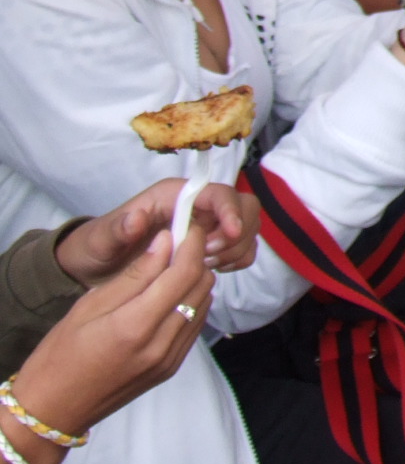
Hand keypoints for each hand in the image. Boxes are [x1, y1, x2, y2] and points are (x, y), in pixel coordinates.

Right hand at [8, 224, 215, 442]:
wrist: (55, 409)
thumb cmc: (60, 354)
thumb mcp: (89, 305)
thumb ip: (134, 274)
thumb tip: (166, 241)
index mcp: (135, 325)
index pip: (184, 273)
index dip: (191, 243)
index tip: (187, 226)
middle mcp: (161, 344)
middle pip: (201, 286)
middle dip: (196, 258)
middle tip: (179, 243)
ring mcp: (170, 359)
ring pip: (204, 304)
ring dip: (196, 280)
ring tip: (173, 266)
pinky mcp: (173, 367)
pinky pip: (195, 325)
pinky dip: (191, 302)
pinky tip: (170, 294)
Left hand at [56, 180, 260, 280]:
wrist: (97, 267)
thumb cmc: (98, 248)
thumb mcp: (99, 241)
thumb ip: (116, 229)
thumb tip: (137, 218)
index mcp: (174, 196)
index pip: (217, 192)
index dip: (230, 210)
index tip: (230, 234)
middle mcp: (198, 205)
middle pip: (244, 206)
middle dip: (236, 233)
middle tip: (208, 256)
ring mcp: (209, 225)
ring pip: (248, 228)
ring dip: (236, 249)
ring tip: (203, 266)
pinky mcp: (214, 244)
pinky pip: (243, 248)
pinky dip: (237, 260)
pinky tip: (211, 270)